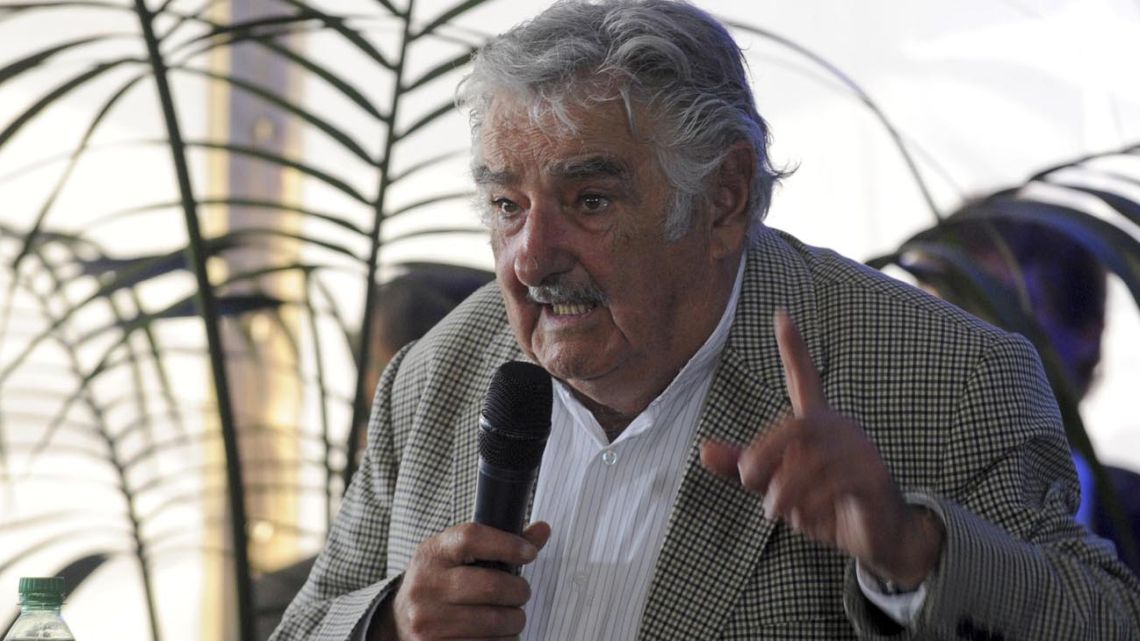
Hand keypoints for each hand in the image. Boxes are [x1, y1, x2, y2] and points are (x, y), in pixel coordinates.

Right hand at [374, 521, 551, 639]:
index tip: (529, 553)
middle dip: (519, 591)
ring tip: (511, 616)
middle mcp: (426, 586)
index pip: (472, 538)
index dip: (507, 544)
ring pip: (496, 621)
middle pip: (492, 585)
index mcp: (433, 553)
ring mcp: (429, 621)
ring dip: (515, 620)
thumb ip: (499, 543)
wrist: (399, 621)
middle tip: (521, 592)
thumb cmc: (439, 583)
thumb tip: (542, 529)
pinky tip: (498, 634)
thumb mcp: (458, 556)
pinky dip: (503, 640)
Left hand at [700, 311, 941, 587]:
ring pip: (810, 463)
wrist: (880, 539)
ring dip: (785, 493)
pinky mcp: (874, 477)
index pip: (804, 378)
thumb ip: (744, 468)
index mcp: (817, 425)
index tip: (781, 314)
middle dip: (763, 457)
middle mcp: (841, 428)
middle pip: (793, 429)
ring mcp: (861, 451)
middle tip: (749, 483)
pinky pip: (834, 484)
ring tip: (779, 512)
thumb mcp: (778, 488)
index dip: (793, 348)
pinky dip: (811, 506)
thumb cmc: (828, 507)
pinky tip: (810, 519)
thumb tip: (703, 448)